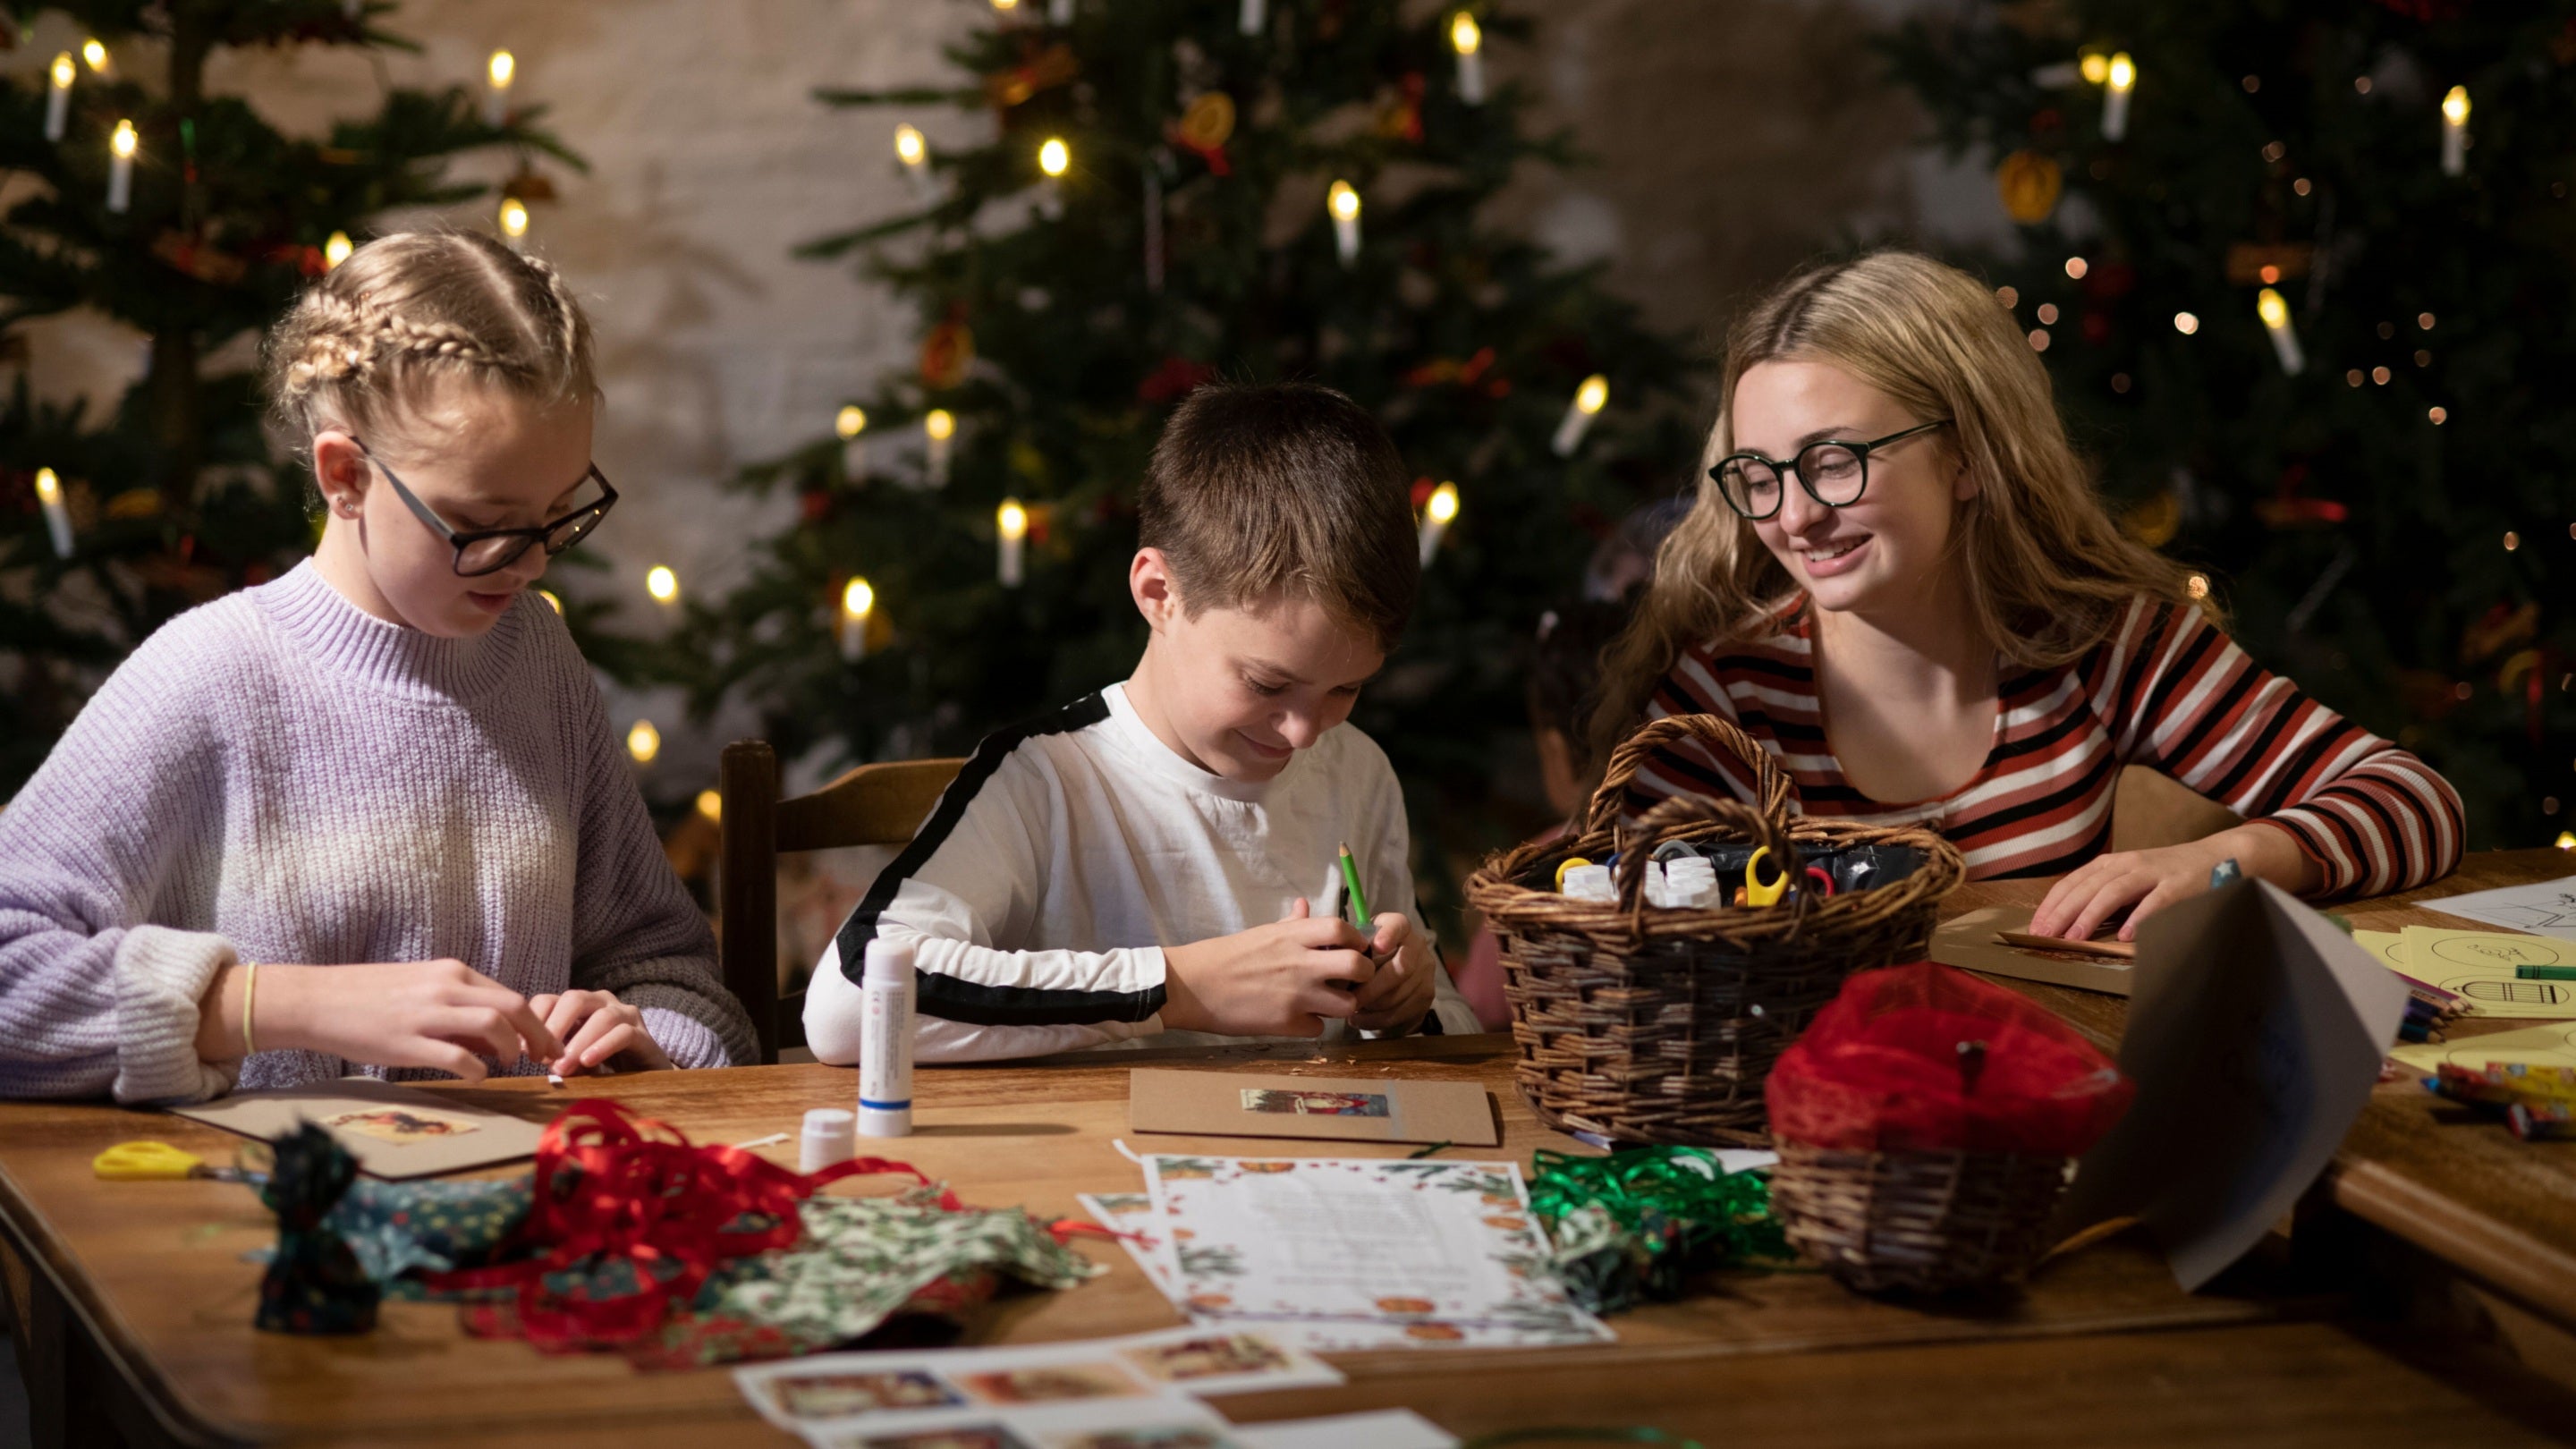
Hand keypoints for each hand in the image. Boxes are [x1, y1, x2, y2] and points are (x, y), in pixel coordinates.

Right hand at [239, 960, 563, 1081]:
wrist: (317, 999)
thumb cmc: (369, 997)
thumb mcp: (421, 989)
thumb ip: (459, 1008)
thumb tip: (496, 1037)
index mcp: (451, 972)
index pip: (509, 994)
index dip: (532, 1021)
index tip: (540, 1042)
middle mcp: (445, 987)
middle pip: (513, 1005)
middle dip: (538, 1033)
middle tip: (546, 1056)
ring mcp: (427, 1013)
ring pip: (493, 1023)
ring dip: (510, 1047)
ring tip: (507, 1064)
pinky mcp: (407, 1041)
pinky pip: (457, 1056)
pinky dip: (476, 1069)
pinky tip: (475, 1075)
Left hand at [528, 990, 672, 1075]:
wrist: (645, 1080)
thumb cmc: (601, 1067)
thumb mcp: (570, 1059)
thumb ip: (552, 1054)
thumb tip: (526, 1053)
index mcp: (579, 1006)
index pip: (550, 999)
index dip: (534, 1021)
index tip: (521, 1049)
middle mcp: (602, 1003)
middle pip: (574, 999)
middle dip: (555, 1026)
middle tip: (542, 1056)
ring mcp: (626, 1015)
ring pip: (602, 1016)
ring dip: (579, 1042)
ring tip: (563, 1067)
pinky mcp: (644, 1035)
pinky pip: (623, 1033)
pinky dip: (603, 1046)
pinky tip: (589, 1062)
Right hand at [1161, 898, 1375, 1037]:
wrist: (1192, 986)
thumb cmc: (1224, 956)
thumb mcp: (1261, 933)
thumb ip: (1291, 924)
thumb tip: (1305, 906)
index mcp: (1292, 936)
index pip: (1343, 928)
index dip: (1356, 939)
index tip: (1352, 948)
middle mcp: (1300, 963)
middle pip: (1359, 966)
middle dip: (1364, 975)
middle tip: (1353, 980)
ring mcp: (1296, 995)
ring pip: (1347, 1004)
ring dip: (1343, 1005)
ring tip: (1328, 1002)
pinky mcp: (1286, 1023)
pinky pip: (1319, 1028)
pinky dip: (1313, 1025)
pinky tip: (1299, 1018)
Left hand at [1353, 913, 1436, 1033]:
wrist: (1387, 976)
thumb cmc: (1365, 957)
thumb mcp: (1359, 945)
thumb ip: (1351, 947)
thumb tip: (1334, 959)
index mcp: (1400, 929)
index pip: (1399, 926)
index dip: (1389, 935)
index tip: (1376, 946)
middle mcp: (1418, 948)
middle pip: (1402, 968)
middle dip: (1373, 987)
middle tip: (1352, 998)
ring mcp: (1426, 973)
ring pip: (1400, 994)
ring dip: (1373, 1006)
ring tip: (1352, 1010)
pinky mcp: (1426, 997)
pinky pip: (1402, 1013)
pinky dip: (1377, 1020)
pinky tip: (1359, 1020)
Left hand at [2029, 824, 2320, 942]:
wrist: (2224, 856)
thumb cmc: (2171, 875)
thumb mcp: (2133, 879)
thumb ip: (2105, 894)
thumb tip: (2069, 921)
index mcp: (2114, 863)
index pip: (2073, 881)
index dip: (2052, 904)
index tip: (2034, 927)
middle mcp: (2130, 863)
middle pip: (2088, 886)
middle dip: (2063, 911)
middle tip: (2044, 936)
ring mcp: (2156, 873)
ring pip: (2115, 891)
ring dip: (2092, 914)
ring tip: (2074, 937)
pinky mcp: (2181, 885)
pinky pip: (2157, 902)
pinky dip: (2139, 917)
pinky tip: (2125, 935)